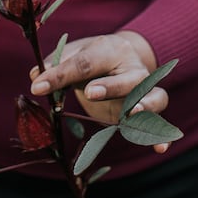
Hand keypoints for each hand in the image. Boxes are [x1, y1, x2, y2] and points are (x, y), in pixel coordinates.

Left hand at [30, 30, 171, 152]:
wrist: (126, 57)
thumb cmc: (94, 58)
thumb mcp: (76, 53)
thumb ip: (58, 63)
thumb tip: (36, 75)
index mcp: (110, 50)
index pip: (84, 62)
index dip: (60, 74)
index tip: (38, 86)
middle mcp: (133, 68)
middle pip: (127, 77)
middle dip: (110, 85)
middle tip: (90, 92)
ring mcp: (146, 89)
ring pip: (153, 96)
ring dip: (144, 106)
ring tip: (133, 114)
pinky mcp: (151, 111)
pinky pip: (161, 122)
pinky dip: (162, 135)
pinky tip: (159, 148)